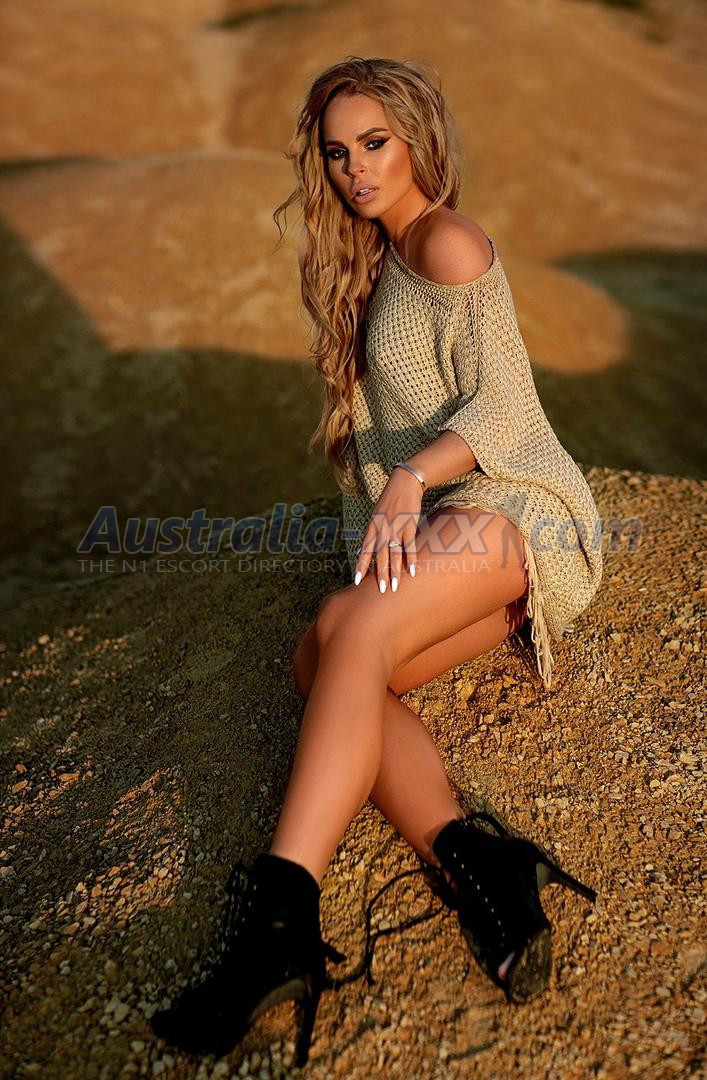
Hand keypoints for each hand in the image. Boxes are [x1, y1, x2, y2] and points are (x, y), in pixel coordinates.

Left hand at [353, 468, 421, 593]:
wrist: (403, 483)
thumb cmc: (390, 500)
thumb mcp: (377, 515)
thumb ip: (376, 531)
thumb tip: (374, 546)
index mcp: (372, 528)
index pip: (364, 550)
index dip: (360, 566)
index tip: (356, 580)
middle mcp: (381, 530)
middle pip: (379, 556)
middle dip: (379, 575)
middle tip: (381, 591)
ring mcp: (395, 528)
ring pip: (393, 555)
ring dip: (394, 572)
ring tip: (395, 587)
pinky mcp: (409, 526)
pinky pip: (409, 547)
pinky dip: (411, 560)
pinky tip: (412, 571)